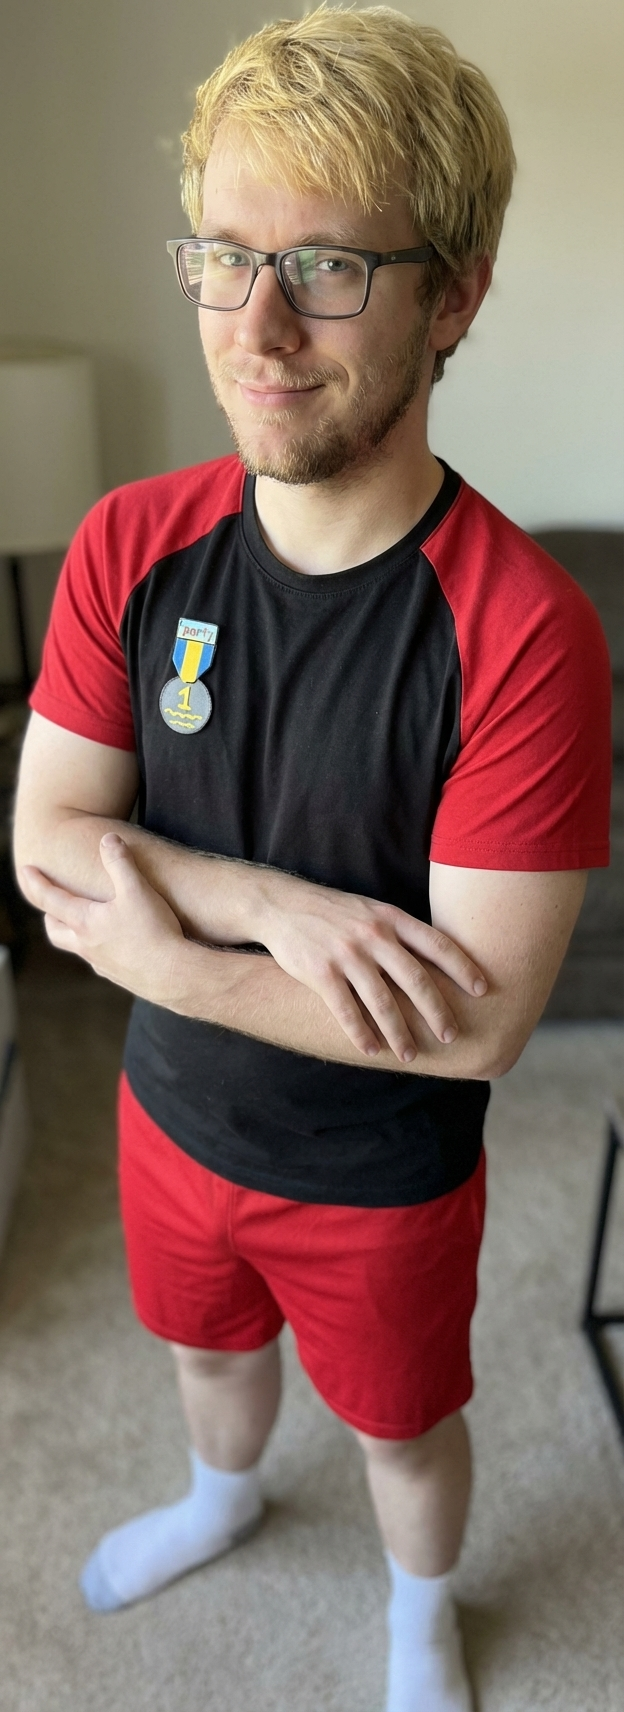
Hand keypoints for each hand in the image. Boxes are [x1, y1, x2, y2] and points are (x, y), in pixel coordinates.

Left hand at [21, 834, 183, 1002]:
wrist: (174, 975)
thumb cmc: (153, 932)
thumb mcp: (137, 889)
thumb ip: (120, 863)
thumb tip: (108, 839)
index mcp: (85, 922)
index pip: (50, 899)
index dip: (35, 883)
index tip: (25, 870)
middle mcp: (87, 945)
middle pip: (55, 930)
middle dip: (50, 914)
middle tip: (51, 902)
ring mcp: (101, 963)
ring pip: (77, 947)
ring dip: (74, 932)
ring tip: (83, 921)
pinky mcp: (119, 976)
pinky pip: (100, 961)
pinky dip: (99, 949)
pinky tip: (115, 944)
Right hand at [252, 871, 487, 1062]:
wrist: (282, 905)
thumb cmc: (335, 913)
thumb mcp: (373, 912)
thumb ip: (401, 932)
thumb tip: (440, 959)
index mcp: (391, 918)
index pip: (437, 944)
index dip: (463, 968)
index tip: (482, 990)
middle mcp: (373, 935)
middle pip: (416, 978)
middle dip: (437, 1011)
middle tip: (451, 1036)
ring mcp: (347, 954)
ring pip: (382, 1001)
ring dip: (400, 1033)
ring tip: (410, 1055)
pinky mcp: (321, 972)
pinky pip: (346, 1010)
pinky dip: (361, 1033)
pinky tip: (372, 1050)